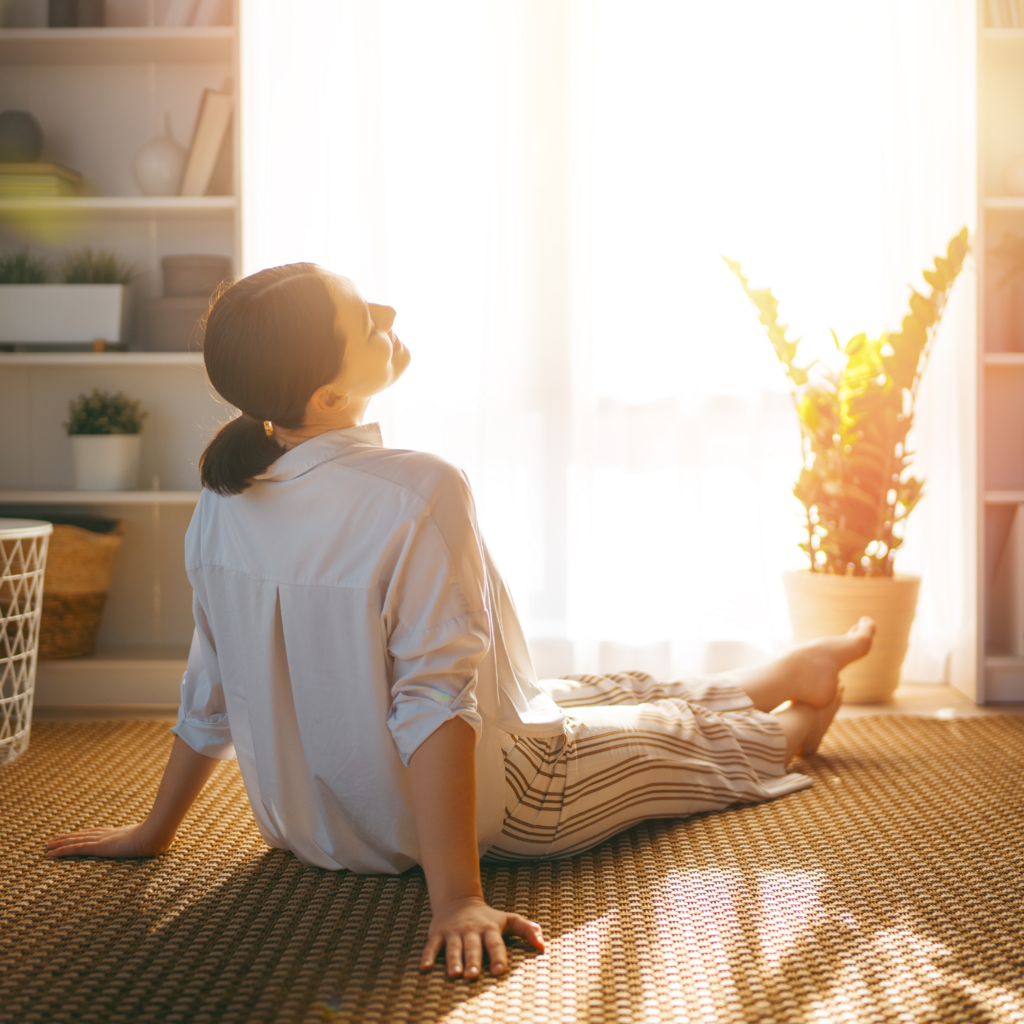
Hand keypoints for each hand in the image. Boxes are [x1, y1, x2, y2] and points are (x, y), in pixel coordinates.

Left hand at [46, 821, 167, 858]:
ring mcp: (102, 840)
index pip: (96, 834)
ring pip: (76, 842)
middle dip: (68, 838)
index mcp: (119, 834)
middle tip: (52, 840)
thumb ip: (154, 840)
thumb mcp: (155, 840)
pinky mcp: (99, 847)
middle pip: (83, 836)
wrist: (157, 834)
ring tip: (47, 846)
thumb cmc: (159, 838)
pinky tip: (50, 854)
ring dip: (60, 844)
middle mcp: (108, 835)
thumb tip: (166, 842)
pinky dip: (62, 851)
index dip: (84, 835)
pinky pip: (76, 849)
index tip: (74, 836)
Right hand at [420, 896, 544, 978]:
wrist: (458, 900)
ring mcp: (453, 932)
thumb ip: (526, 930)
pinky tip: (425, 968)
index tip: (500, 970)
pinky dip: (428, 956)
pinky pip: (432, 946)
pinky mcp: (437, 934)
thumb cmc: (488, 917)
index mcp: (489, 929)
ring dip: (453, 961)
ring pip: (453, 947)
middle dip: (473, 961)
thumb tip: (543, 946)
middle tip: (473, 976)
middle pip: (473, 947)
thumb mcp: (508, 919)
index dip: (498, 956)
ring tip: (455, 974)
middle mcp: (471, 930)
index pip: (495, 943)